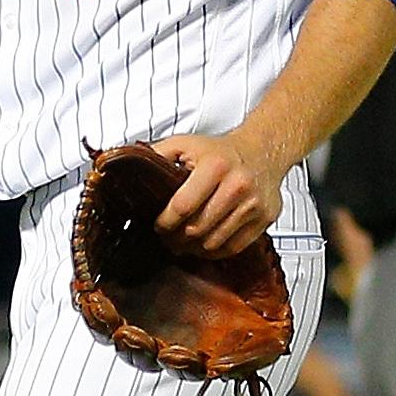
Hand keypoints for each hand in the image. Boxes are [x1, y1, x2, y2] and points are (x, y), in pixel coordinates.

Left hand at [149, 131, 289, 256]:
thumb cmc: (221, 150)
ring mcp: (253, 204)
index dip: (165, 222)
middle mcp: (237, 185)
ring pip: (214, 242)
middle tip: (167, 239)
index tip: (157, 226)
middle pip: (197, 227)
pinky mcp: (265, 219)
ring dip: (193, 248)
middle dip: (176, 238)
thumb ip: (158, 155)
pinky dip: (214, 252)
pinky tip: (202, 246)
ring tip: (182, 244)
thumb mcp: (186, 144)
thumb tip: (130, 167)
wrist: (263, 150)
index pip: (183, 206)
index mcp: (215, 165)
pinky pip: (234, 247)